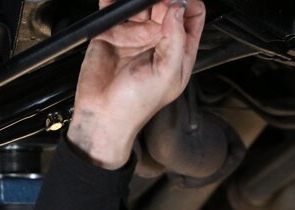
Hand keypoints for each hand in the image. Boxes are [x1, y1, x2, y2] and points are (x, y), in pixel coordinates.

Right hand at [67, 0, 204, 168]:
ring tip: (131, 3)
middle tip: (153, 1)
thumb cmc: (137, 104)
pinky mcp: (112, 33)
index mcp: (179, 51)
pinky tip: (112, 2)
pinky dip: (112, 1)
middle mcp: (158, 41)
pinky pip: (113, 10)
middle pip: (166, 4)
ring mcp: (135, 35)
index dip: (186, 3)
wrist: (103, 114)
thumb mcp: (167, 73)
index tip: (175, 1)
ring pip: (140, 4)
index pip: (191, 17)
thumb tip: (178, 9)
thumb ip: (176, 39)